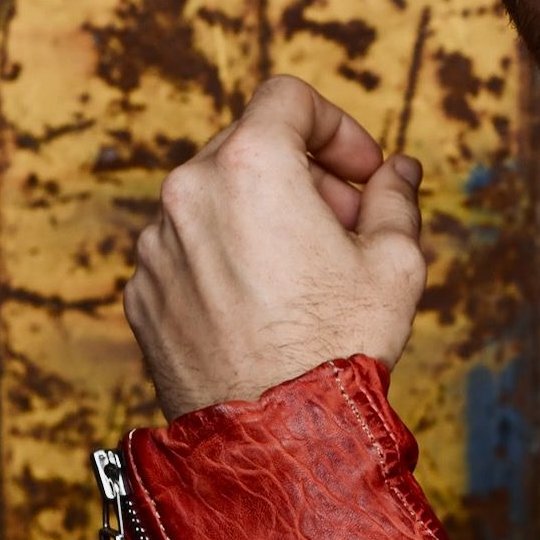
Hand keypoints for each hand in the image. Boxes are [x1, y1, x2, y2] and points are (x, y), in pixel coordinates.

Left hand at [122, 75, 425, 420]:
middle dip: (304, 173)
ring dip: (261, 216)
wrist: (275, 441)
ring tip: (305, 272)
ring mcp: (156, 246)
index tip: (361, 172)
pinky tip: (263, 306)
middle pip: (248, 146)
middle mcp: (187, 193)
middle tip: (346, 225)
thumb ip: (395, 197)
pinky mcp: (141, 293)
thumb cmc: (339, 346)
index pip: (288, 97)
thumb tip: (398, 171)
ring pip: (214, 201)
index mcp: (250, 165)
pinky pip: (187, 252)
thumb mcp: (396, 260)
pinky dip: (224, 259)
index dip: (337, 126)